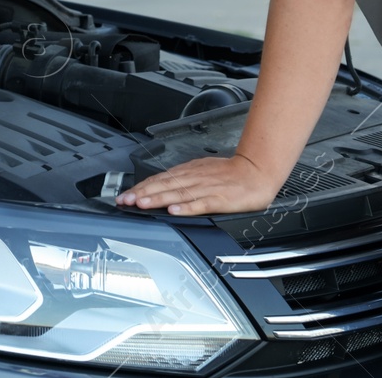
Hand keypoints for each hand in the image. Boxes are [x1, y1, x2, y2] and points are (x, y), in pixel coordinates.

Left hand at [115, 154, 283, 215]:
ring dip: (158, 199)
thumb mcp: (202, 171)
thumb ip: (183, 179)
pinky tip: (174, 211)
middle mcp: (194, 178)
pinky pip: (200, 204)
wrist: (256, 171)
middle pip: (164, 185)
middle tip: (125, 200)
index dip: (141, 187)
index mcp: (189, 172)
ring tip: (142, 204)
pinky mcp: (219, 199)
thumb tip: (162, 188)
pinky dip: (186, 207)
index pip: (160, 179)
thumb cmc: (230, 174)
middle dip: (142, 193)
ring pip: (177, 194)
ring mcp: (206, 188)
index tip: (125, 195)